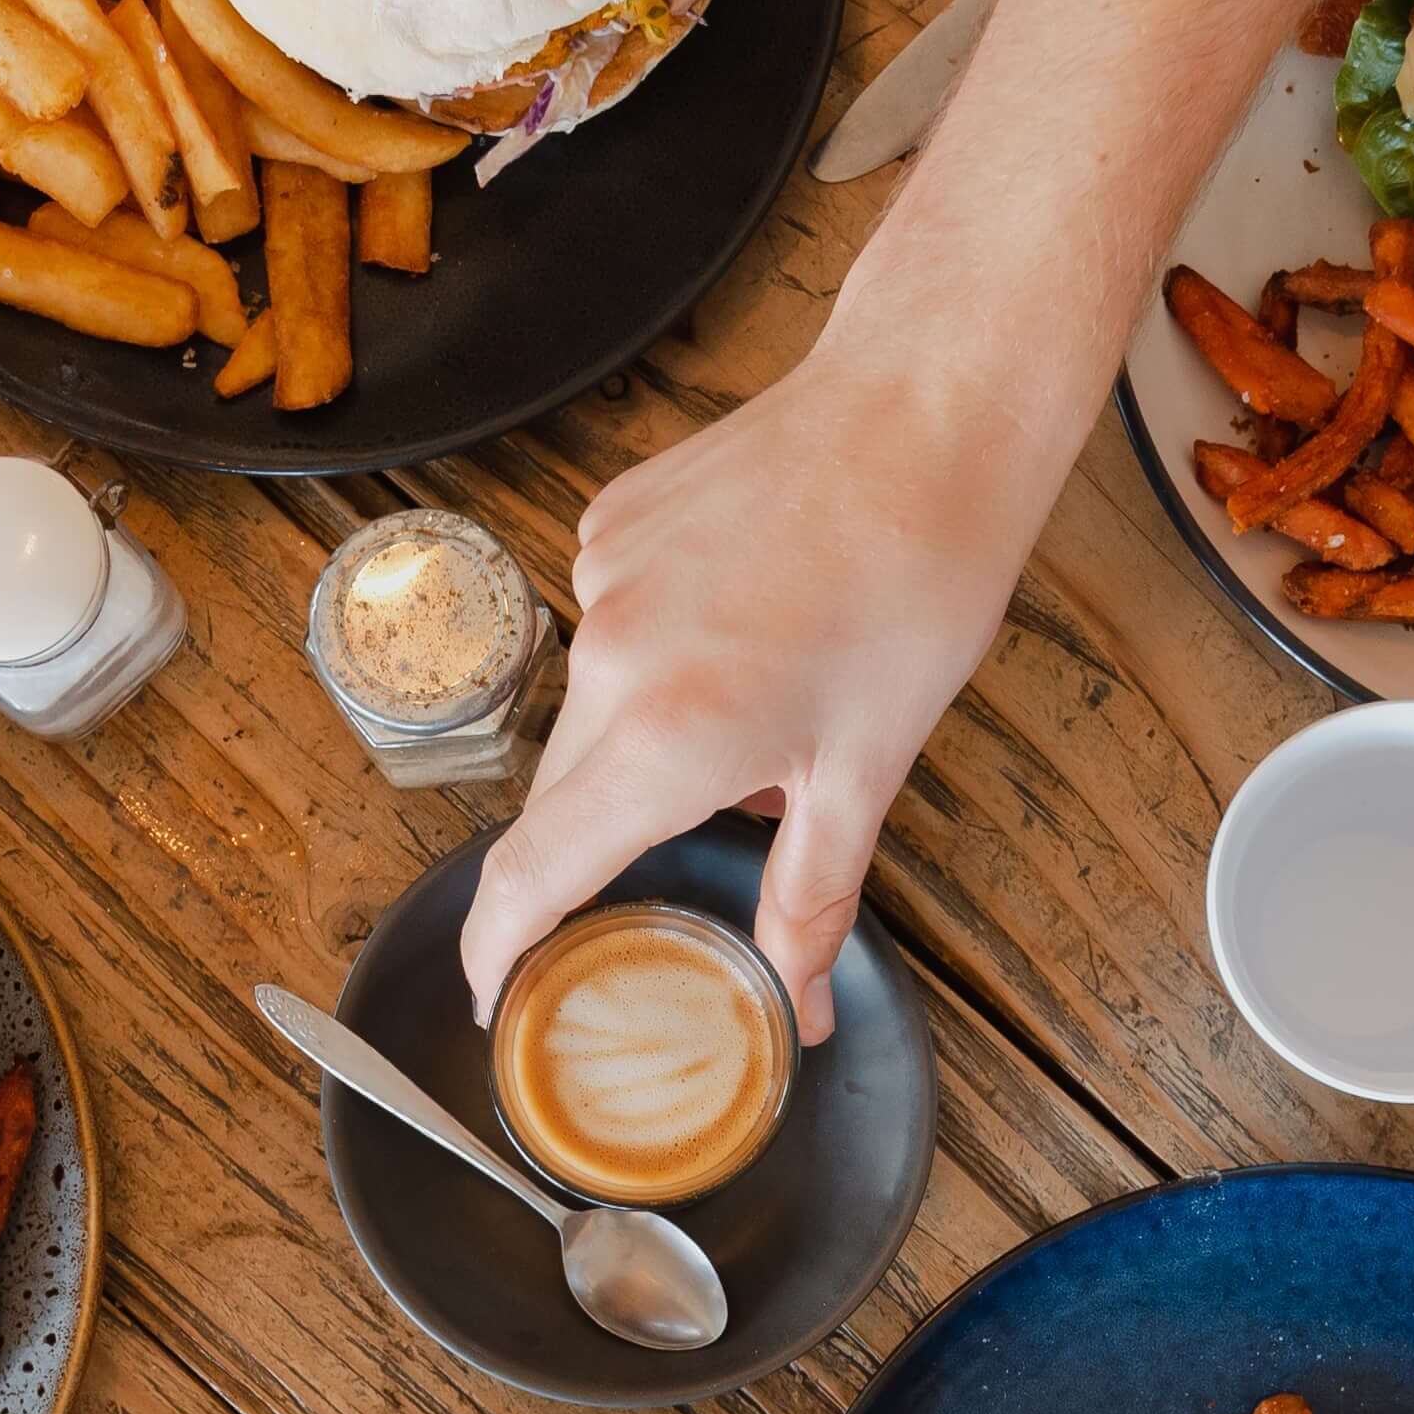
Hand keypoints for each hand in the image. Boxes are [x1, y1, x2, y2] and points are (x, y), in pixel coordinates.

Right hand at [460, 338, 1045, 1042]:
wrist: (925, 407)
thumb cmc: (917, 582)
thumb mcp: (871, 764)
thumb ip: (811, 895)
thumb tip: (800, 1007)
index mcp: (666, 739)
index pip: (534, 871)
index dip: (497, 944)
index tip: (488, 992)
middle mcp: (608, 660)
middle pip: (570, 789)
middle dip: (622, 826)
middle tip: (716, 816)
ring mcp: (600, 578)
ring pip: (599, 700)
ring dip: (656, 727)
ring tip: (771, 686)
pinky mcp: (610, 518)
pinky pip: (616, 618)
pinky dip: (666, 644)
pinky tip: (751, 609)